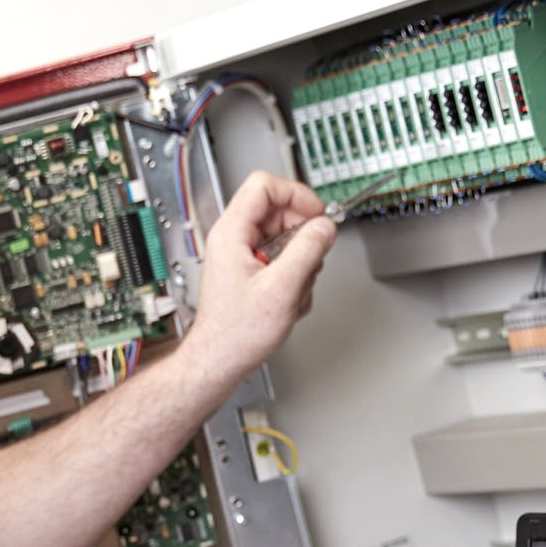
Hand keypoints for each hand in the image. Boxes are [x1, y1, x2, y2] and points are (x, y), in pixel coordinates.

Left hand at [183, 171, 336, 388]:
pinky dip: (294, 278)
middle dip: (303, 237)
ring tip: (294, 290)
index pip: (265, 186)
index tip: (317, 214)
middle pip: (279, 211)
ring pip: (285, 238)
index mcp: (231, 233)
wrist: (221, 360)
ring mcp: (241, 254)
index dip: (296, 195)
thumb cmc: (236, 332)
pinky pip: (283, 260)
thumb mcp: (282, 288)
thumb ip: (307, 251)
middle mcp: (233, 238)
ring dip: (301, 263)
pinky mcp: (250, 270)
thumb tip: (324, 227)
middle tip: (312, 259)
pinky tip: (288, 300)